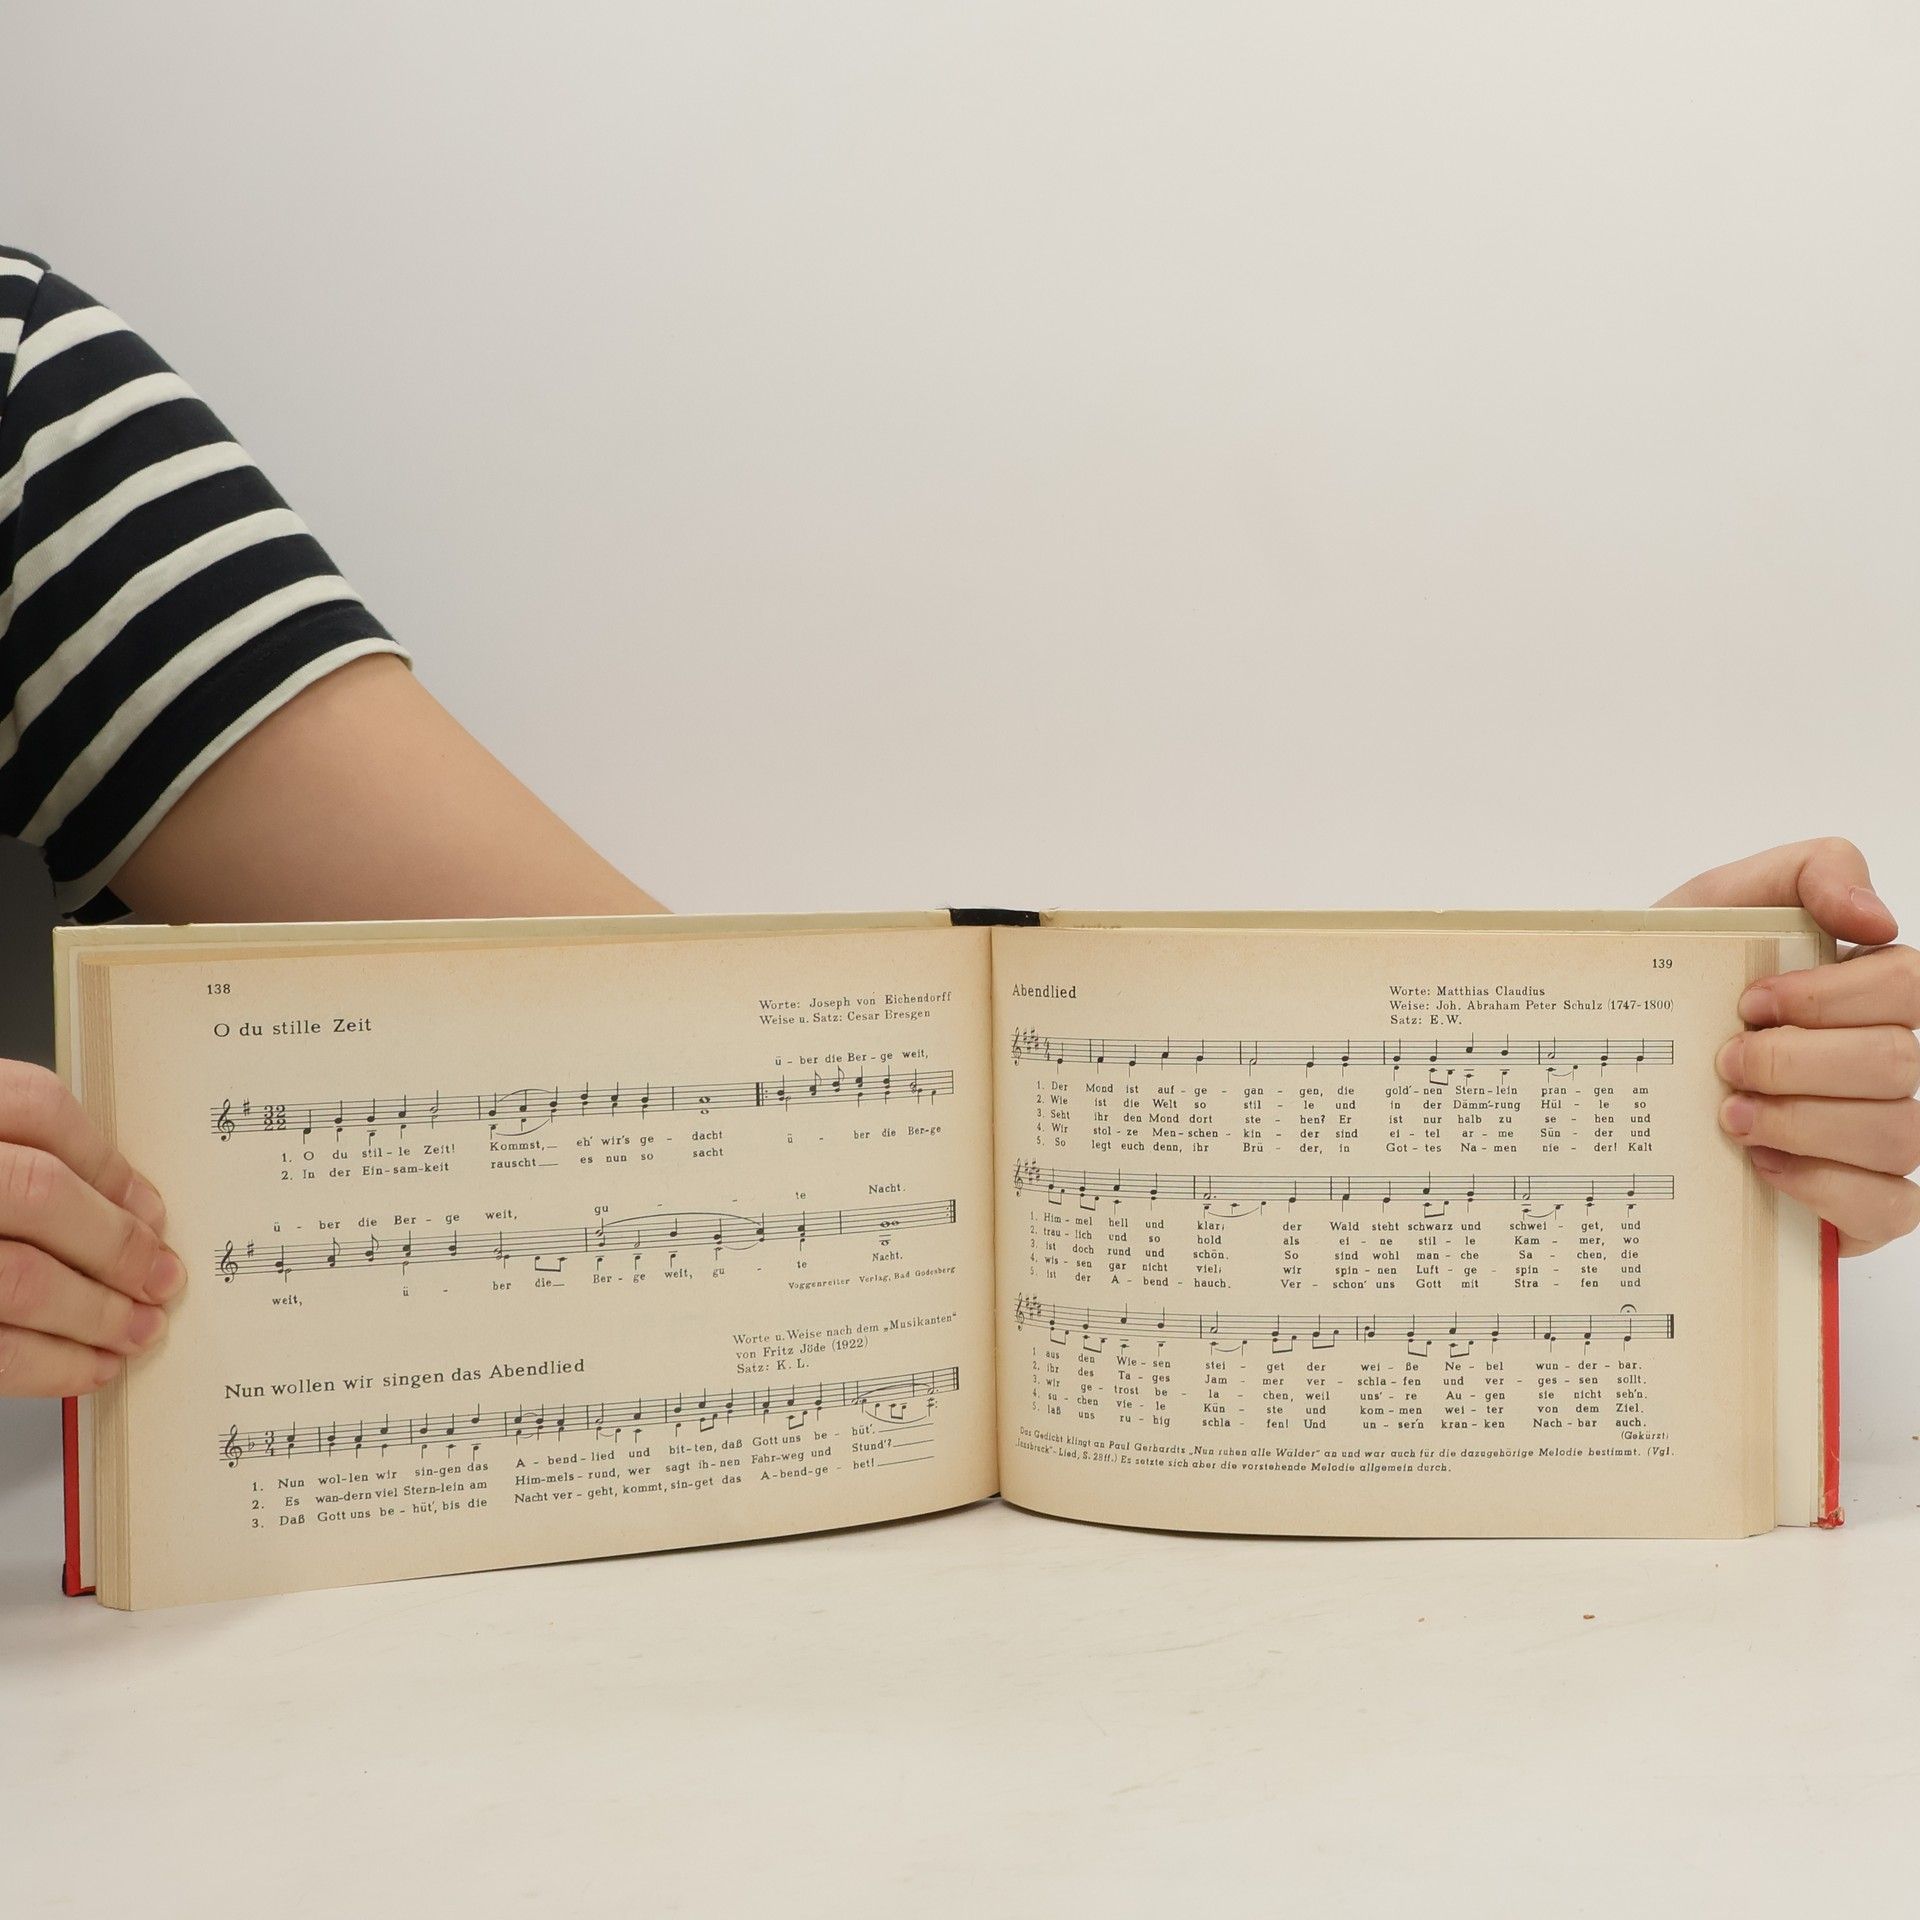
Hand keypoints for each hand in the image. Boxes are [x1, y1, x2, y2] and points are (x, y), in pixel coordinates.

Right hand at [0, 1061, 181, 1395]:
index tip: (153, 1207)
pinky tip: (89, 1366)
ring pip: (20, 1280)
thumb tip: (129, 1202)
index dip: (107, 1162)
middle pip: (38, 1194)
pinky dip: (49, 1366)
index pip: (34, 1107)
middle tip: (167, 1279)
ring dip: (97, 1313)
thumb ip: (24, 1155)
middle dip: (118, 1245)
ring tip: (142, 1329)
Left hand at [1659, 837, 1919, 1255]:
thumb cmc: (1679, 976)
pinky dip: (1823, 1186)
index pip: (1908, 986)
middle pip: (1897, 1064)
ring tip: (1729, 1114)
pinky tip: (1763, 1165)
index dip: (1830, 998)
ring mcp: (1884, 1136)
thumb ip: (1810, 871)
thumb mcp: (1721, 900)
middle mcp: (1892, 1062)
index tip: (1749, 1003)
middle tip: (1725, 1061)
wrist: (1614, 1050)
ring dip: (1802, 1123)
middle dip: (1796, 1063)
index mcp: (1873, 990)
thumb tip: (1877, 918)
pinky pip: (1890, 1208)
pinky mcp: (1865, 1204)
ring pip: (1898, 1136)